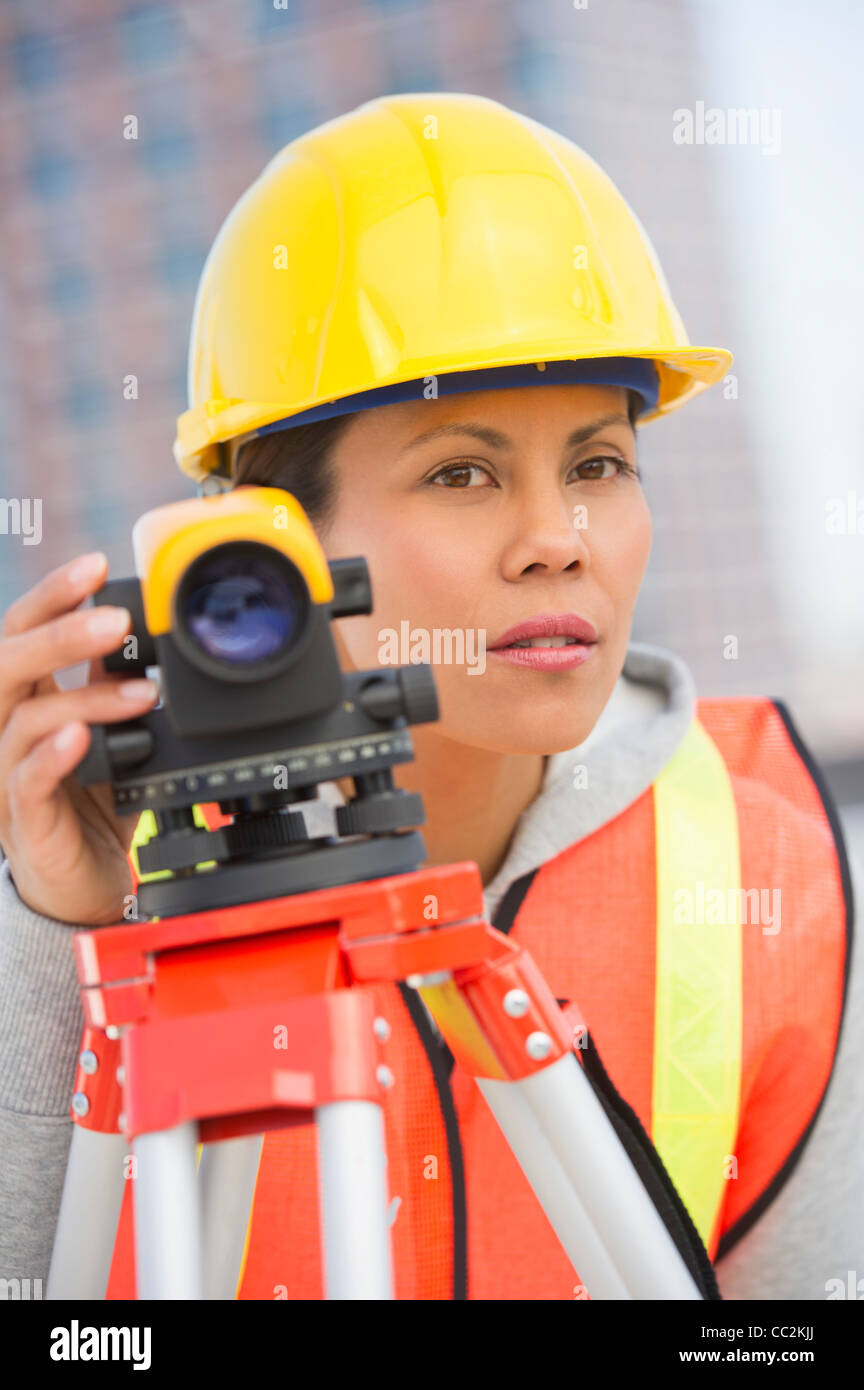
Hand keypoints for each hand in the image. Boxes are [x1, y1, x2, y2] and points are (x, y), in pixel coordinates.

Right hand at [0, 552, 159, 924]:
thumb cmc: (88, 803)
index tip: (98, 563)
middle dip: (59, 632)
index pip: (20, 631)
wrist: (82, 884)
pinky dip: (53, 755)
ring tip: (140, 692)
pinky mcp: (22, 818)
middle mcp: (3, 727)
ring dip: (82, 697)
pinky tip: (82, 737)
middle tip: (116, 618)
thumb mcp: (103, 729)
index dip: (53, 595)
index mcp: (21, 697)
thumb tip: (131, 628)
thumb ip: (103, 681)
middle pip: (7, 662)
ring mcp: (5, 772)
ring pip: (24, 717)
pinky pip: (25, 780)